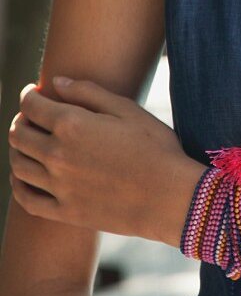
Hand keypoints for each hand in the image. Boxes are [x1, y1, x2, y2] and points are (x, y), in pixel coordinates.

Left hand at [8, 77, 202, 243]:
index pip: (31, 105)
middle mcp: (58, 155)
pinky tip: (23, 177)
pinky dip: (18, 184)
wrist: (169, 196)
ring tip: (27, 142)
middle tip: (30, 115)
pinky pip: (26, 199)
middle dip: (21, 119)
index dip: (28, 94)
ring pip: (18, 165)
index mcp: (72, 125)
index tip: (33, 91)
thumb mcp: (127, 109)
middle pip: (19, 134)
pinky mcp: (64, 212)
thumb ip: (88, 92)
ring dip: (17, 149)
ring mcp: (58, 186)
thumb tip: (55, 82)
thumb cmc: (155, 147)